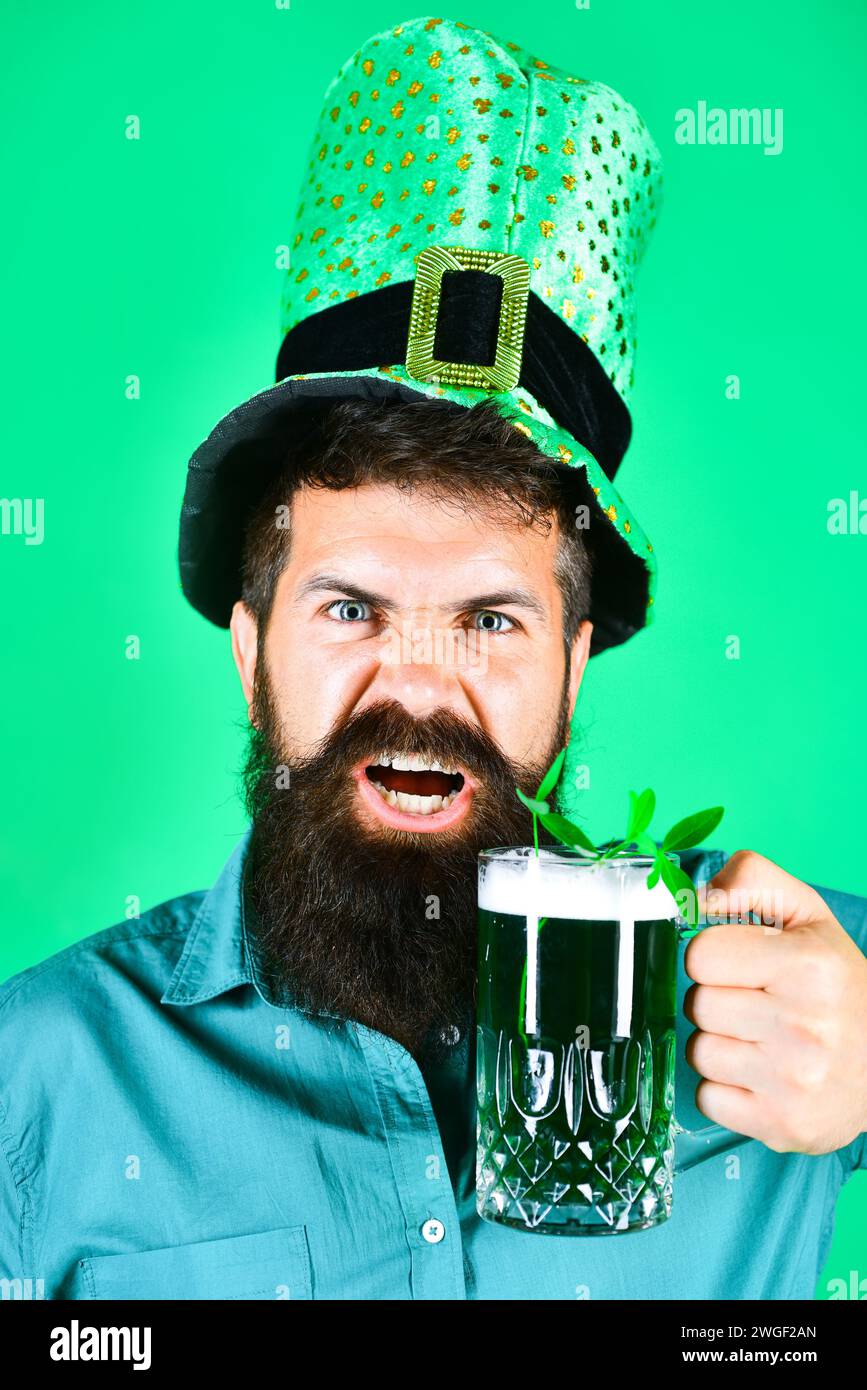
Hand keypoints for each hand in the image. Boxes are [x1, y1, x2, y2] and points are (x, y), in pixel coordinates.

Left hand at [682, 849, 866, 1153]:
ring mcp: (793, 1081)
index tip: (741, 965)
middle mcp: (802, 1024)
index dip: (714, 956)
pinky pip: (709, 1098)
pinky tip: (759, 1076)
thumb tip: (696, 894)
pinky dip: (725, 1089)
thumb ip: (752, 879)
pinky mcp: (782, 1125)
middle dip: (718, 1000)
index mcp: (808, 965)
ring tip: (759, 1041)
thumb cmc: (838, 984)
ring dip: (720, 1044)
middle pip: (698, 1004)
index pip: (701, 954)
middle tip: (754, 1004)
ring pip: (700, 1051)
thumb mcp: (807, 916)